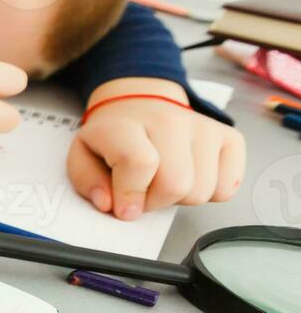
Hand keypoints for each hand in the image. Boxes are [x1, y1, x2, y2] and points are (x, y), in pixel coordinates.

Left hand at [68, 77, 245, 219]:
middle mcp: (170, 120)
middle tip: (143, 192)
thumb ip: (87, 182)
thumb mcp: (82, 155)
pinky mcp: (229, 138)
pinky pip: (228, 188)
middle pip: (176, 184)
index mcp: (126, 124)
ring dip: (180, 199)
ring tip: (164, 181)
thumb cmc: (112, 135)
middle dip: (155, 202)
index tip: (124, 208)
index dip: (131, 195)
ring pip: (202, 190)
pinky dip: (208, 193)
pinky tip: (189, 177)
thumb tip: (111, 205)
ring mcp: (204, 127)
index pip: (139, 163)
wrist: (139, 104)